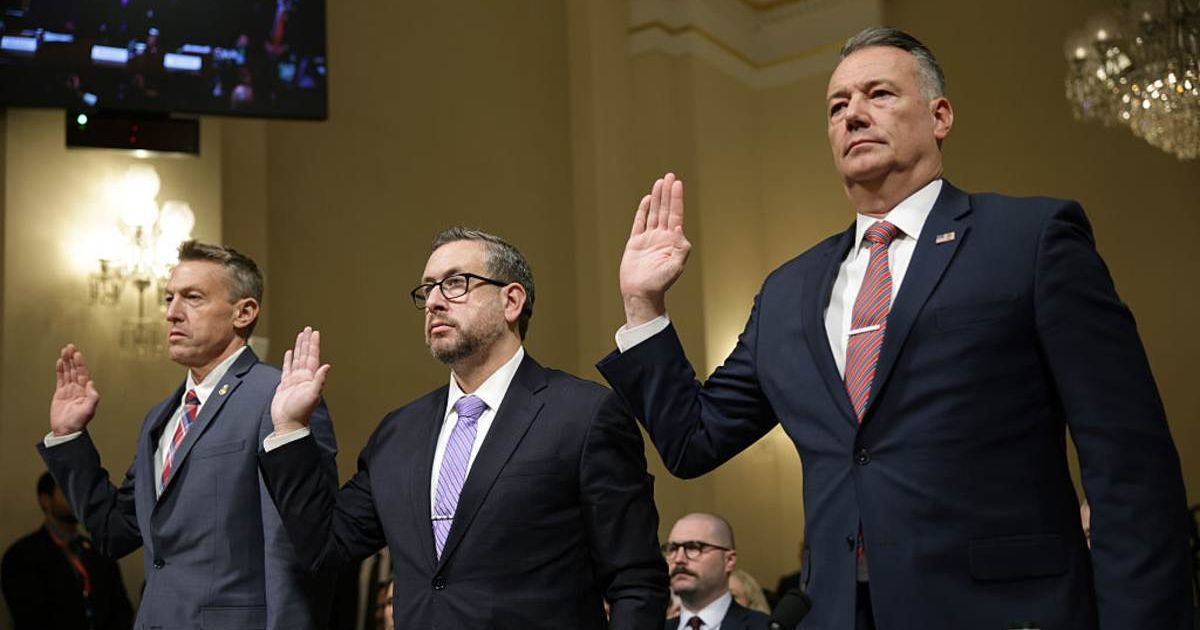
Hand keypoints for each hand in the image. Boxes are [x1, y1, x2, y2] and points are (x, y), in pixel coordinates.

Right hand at [51, 344, 99, 435]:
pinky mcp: (60, 393)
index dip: (80, 363)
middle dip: (73, 358)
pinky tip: (59, 362)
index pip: (83, 373)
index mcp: (85, 391)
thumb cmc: (79, 422)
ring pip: (67, 372)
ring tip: (64, 351)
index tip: (77, 354)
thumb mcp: (89, 410)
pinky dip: (60, 370)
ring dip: (66, 362)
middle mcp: (78, 388)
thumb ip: (92, 397)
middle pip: (75, 370)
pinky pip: (60, 379)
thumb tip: (91, 383)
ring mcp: (69, 390)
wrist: (66, 431)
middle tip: (70, 347)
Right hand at [271, 327, 330, 434]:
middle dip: (306, 341)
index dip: (313, 344)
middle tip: (308, 329)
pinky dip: (288, 360)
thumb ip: (319, 380)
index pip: (312, 356)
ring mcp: (294, 380)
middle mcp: (304, 376)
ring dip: (299, 347)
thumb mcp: (312, 394)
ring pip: (297, 359)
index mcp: (310, 377)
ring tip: (300, 336)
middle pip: (305, 354)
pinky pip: (287, 368)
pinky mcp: (285, 385)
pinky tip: (289, 353)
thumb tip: (327, 366)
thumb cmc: (301, 411)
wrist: (288, 423)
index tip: (315, 333)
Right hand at [620, 172, 690, 326]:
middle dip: (667, 193)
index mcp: (672, 241)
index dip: (676, 199)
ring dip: (657, 198)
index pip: (675, 215)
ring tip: (659, 182)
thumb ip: (680, 247)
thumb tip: (679, 227)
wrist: (641, 293)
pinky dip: (643, 211)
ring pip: (653, 213)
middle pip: (665, 210)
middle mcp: (661, 237)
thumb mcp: (675, 266)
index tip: (677, 184)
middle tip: (669, 176)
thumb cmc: (660, 283)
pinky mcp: (635, 243)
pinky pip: (639, 223)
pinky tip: (647, 200)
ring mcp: (648, 239)